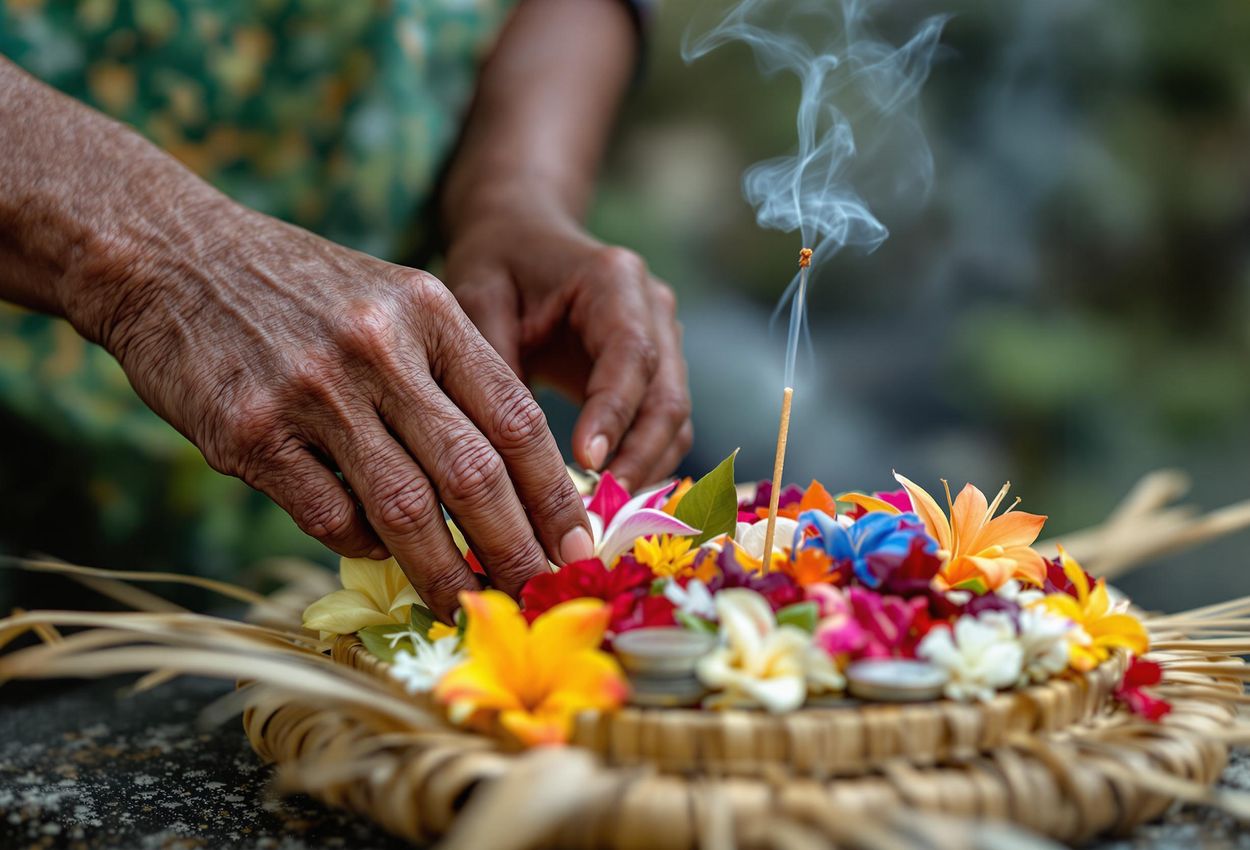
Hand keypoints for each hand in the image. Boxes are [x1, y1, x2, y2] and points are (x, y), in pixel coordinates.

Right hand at [73, 198, 593, 618]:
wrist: (171, 256)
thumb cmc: (298, 288)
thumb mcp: (392, 299)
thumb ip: (447, 375)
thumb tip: (506, 482)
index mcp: (428, 311)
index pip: (516, 419)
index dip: (554, 494)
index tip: (575, 543)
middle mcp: (379, 347)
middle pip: (473, 472)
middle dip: (516, 548)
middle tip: (539, 594)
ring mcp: (313, 390)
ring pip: (405, 507)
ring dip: (444, 570)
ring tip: (467, 604)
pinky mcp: (251, 432)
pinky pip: (329, 515)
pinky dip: (362, 544)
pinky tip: (375, 549)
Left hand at [443, 211, 692, 488]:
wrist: (523, 236)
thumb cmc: (497, 264)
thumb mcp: (478, 296)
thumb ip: (492, 360)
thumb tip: (500, 444)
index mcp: (614, 280)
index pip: (631, 354)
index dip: (614, 413)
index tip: (584, 463)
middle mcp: (654, 309)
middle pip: (668, 396)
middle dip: (638, 458)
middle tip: (596, 511)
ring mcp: (665, 341)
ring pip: (675, 420)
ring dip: (643, 471)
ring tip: (597, 518)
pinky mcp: (658, 372)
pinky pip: (663, 428)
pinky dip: (640, 465)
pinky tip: (603, 501)